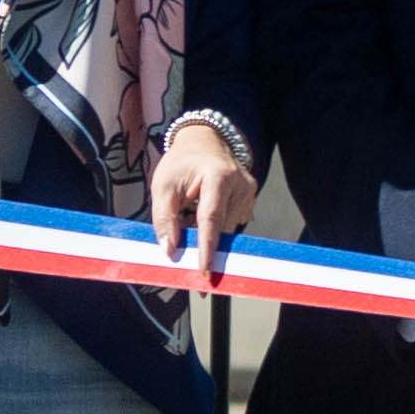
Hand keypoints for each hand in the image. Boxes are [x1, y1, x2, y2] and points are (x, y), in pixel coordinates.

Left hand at [146, 119, 256, 273]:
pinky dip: (216, 228)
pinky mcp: (251, 200)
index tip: (204, 270)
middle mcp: (240, 184)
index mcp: (218, 176)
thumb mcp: (163, 186)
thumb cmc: (181, 163)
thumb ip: (164, 218)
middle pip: (223, 228)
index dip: (207, 247)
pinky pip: (232, 223)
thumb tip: (169, 250)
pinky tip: (201, 216)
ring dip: (208, 236)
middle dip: (208, 250)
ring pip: (228, 229)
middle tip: (193, 272)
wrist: (204, 141)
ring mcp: (249, 192)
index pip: (211, 218)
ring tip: (188, 222)